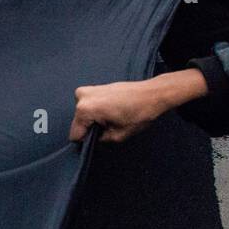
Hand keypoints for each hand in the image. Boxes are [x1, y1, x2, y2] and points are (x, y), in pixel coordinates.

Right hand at [68, 70, 206, 142]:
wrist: (153, 94)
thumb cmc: (139, 113)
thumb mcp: (119, 135)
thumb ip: (101, 140)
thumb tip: (94, 138)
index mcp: (84, 109)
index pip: (75, 134)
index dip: (88, 141)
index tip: (102, 137)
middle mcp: (80, 97)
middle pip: (79, 123)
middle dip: (92, 128)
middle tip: (111, 126)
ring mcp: (86, 90)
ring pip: (83, 114)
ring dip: (95, 119)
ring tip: (113, 116)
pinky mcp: (93, 87)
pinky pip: (89, 105)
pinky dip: (98, 111)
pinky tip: (112, 110)